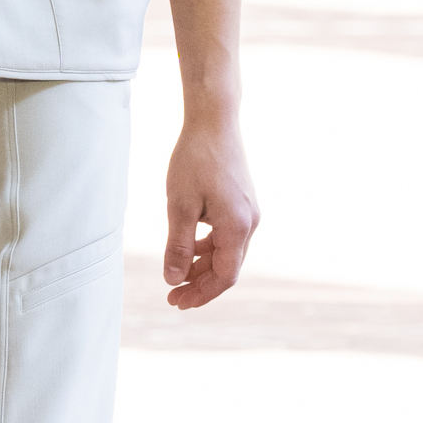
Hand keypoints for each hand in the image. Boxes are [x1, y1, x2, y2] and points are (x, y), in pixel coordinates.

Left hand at [163, 111, 258, 308]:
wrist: (215, 121)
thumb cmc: (195, 159)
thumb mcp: (179, 205)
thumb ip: (178, 245)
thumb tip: (173, 279)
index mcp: (237, 226)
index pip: (224, 276)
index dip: (201, 294)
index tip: (176, 302)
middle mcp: (250, 223)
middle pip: (228, 268)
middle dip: (200, 285)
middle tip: (172, 297)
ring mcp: (249, 212)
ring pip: (227, 252)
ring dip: (203, 267)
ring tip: (177, 276)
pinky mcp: (243, 203)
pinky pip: (227, 236)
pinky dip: (209, 247)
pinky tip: (189, 249)